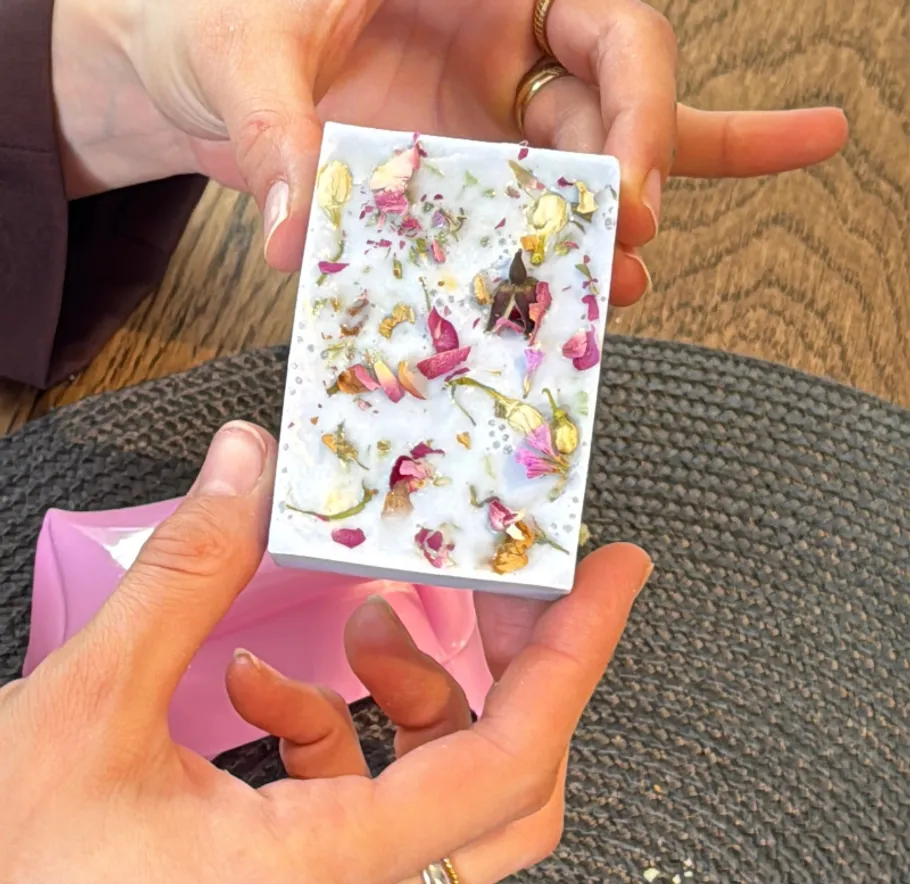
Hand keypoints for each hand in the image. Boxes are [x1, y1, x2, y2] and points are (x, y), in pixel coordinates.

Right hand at [0, 421, 651, 882]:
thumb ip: (184, 578)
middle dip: (503, 668)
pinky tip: (264, 686)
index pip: (510, 760)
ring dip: (411, 690)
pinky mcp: (291, 871)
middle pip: (502, 781)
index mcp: (325, 872)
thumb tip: (246, 467)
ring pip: (439, 786)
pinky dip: (332, 725)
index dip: (577, 657)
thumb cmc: (12, 872)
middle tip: (493, 586)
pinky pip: (359, 794)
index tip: (613, 577)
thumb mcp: (89, 710)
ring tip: (357, 625)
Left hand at [52, 0, 847, 305]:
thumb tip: (296, 237)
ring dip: (604, 231)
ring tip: (617, 292)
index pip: (606, 27)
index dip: (638, 102)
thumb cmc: (210, 18)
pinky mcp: (447, 182)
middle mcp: (496, 51)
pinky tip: (566, 297)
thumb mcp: (244, 49)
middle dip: (631, 177)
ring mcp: (475, 123)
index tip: (627, 185)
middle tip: (626, 249)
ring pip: (574, 168)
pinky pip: (503, 219)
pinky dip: (534, 257)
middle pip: (607, 105)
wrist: (179, 69)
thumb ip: (277, 130)